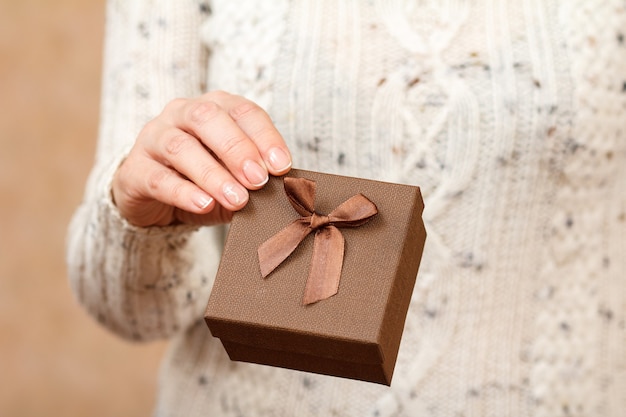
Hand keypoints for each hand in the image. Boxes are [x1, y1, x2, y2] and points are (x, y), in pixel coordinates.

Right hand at [112, 91, 291, 226]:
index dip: (265, 136)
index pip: (243, 111)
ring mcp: (154, 138)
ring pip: (181, 147)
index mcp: (214, 108)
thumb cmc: (202, 180)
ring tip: (237, 199)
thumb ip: (254, 179)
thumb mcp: (234, 178)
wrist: (153, 197)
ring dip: (213, 174)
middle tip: (258, 180)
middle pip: (208, 118)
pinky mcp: (135, 169)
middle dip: (237, 148)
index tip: (282, 166)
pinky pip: (158, 178)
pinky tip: (204, 204)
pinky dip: (183, 192)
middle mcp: (182, 114)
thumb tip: (283, 191)